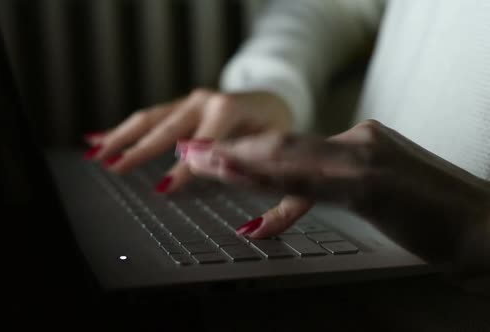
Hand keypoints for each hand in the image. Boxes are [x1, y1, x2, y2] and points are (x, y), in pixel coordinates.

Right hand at [83, 89, 291, 192]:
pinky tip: (97, 138)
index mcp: (226, 109)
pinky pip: (148, 118)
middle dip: (138, 149)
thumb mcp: (272, 144)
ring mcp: (187, 102)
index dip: (181, 169)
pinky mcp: (178, 107)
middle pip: (164, 128)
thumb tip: (229, 187)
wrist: (272, 99)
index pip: (199, 144)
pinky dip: (122, 129)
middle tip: (115, 167)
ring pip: (148, 119)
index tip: (162, 188)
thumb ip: (250, 164)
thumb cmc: (273, 126)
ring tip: (96, 153)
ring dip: (121, 137)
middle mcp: (202, 101)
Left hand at [180, 119, 489, 273]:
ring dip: (239, 161)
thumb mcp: (374, 196)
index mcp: (359, 140)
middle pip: (281, 144)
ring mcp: (366, 158)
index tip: (215, 153)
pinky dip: (271, 186)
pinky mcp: (373, 183)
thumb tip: (287, 202)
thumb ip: (332, 190)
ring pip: (289, 157)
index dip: (249, 149)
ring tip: (199, 163)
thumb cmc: (432, 215)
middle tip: (190, 151)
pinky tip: (242, 188)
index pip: (292, 146)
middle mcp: (358, 139)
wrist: (485, 226)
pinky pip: (311, 184)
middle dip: (231, 149)